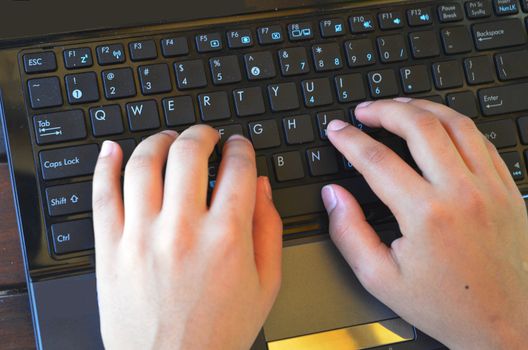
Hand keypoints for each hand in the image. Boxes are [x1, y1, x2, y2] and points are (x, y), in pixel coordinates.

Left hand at [92, 126, 281, 349]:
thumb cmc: (218, 332)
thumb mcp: (265, 285)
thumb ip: (269, 229)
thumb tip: (261, 186)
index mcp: (227, 237)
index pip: (237, 168)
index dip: (240, 148)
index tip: (238, 146)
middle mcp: (183, 229)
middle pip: (189, 152)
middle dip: (202, 133)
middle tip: (206, 134)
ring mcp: (141, 236)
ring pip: (143, 163)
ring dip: (158, 140)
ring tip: (167, 139)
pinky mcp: (110, 248)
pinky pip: (102, 194)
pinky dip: (105, 164)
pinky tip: (113, 149)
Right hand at [322, 99, 527, 348]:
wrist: (503, 323)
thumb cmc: (443, 304)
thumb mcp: (379, 278)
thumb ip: (349, 232)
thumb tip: (334, 195)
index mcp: (426, 215)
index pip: (376, 159)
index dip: (349, 139)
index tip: (336, 130)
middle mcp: (461, 193)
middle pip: (419, 126)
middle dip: (384, 110)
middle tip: (363, 111)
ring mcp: (489, 188)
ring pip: (454, 123)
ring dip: (421, 108)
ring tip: (397, 107)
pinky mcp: (507, 190)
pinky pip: (481, 140)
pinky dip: (454, 124)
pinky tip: (437, 126)